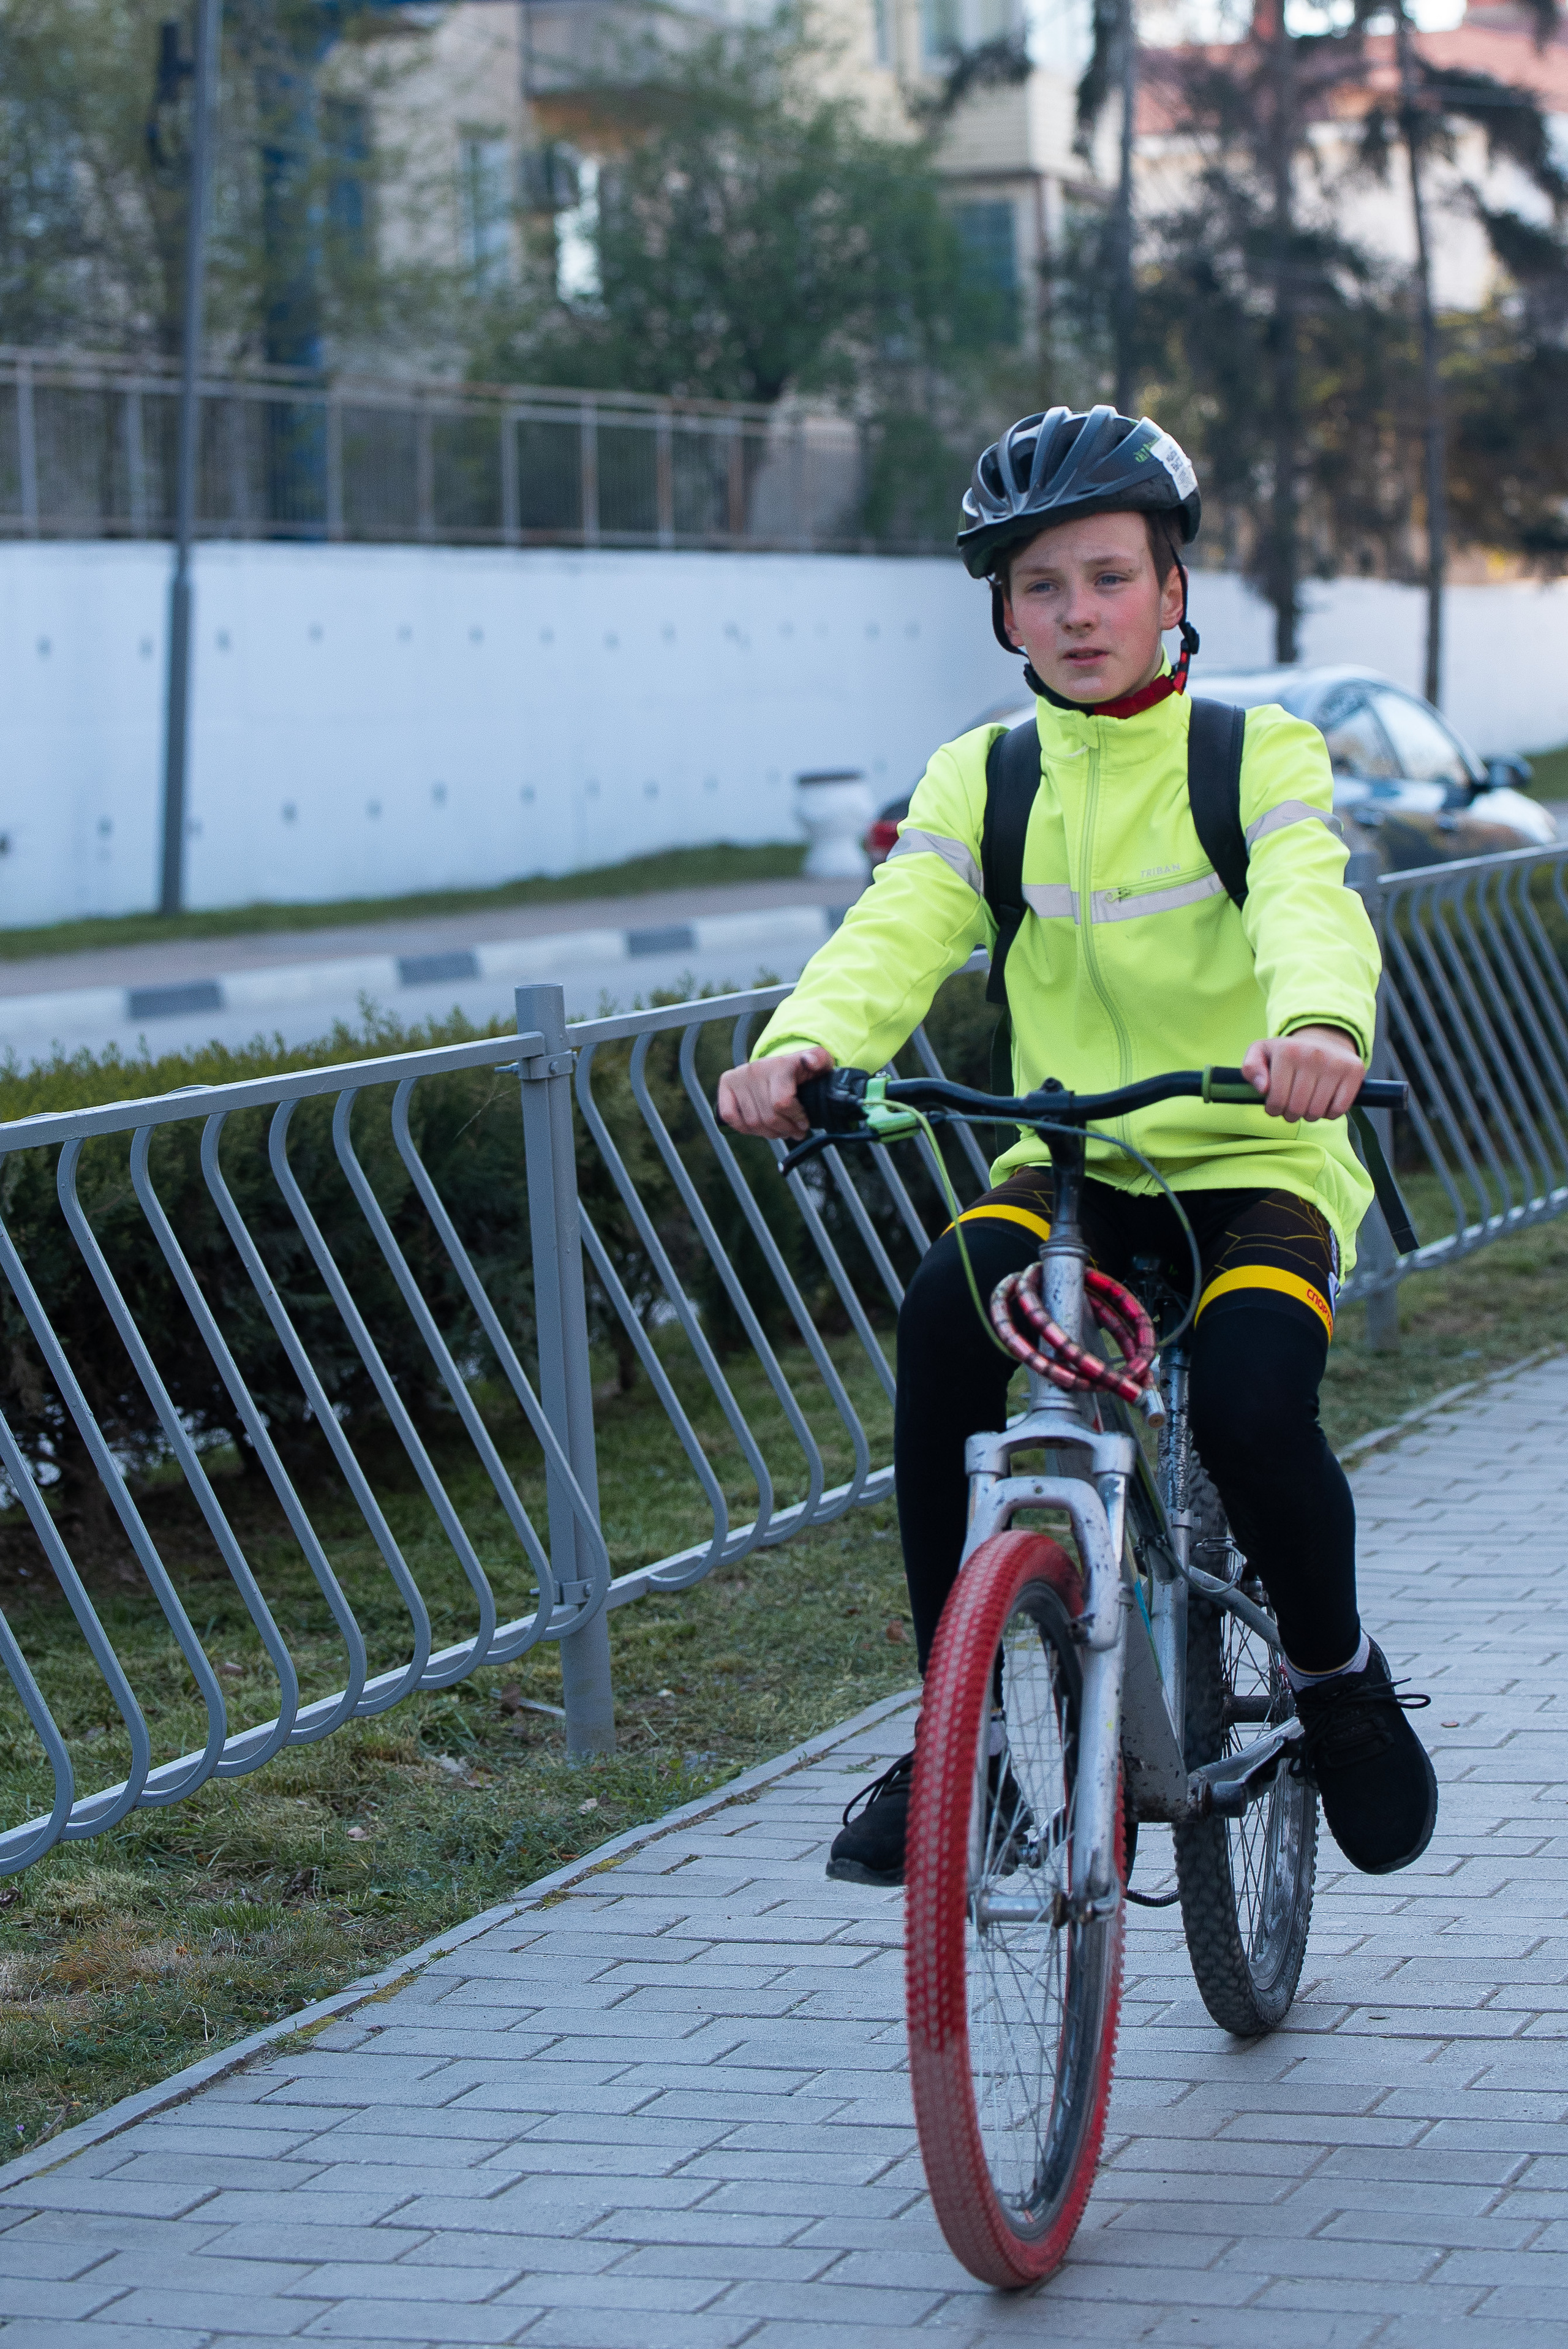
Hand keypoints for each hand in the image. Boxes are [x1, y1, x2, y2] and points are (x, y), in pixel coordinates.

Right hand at [718, 1045, 834, 1139]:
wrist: (781, 1064)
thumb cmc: (803, 1069)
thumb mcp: (820, 1062)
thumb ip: (820, 1060)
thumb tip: (809, 1062)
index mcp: (778, 1065)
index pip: (782, 1103)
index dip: (795, 1119)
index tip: (805, 1124)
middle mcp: (755, 1069)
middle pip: (768, 1116)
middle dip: (785, 1130)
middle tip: (795, 1133)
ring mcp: (738, 1077)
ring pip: (752, 1121)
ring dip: (769, 1133)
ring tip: (781, 1131)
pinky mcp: (726, 1084)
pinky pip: (730, 1116)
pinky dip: (745, 1128)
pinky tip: (760, 1128)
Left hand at [1242, 1026, 1364, 1121]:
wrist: (1323, 1040)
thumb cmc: (1287, 1053)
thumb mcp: (1260, 1053)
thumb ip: (1251, 1069)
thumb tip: (1263, 1088)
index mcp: (1287, 1051)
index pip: (1276, 1100)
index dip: (1273, 1110)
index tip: (1275, 1105)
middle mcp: (1313, 1054)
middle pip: (1297, 1109)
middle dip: (1290, 1114)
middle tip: (1291, 1106)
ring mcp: (1336, 1063)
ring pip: (1317, 1112)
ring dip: (1309, 1116)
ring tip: (1306, 1104)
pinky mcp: (1354, 1071)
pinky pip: (1339, 1110)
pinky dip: (1330, 1114)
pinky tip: (1324, 1102)